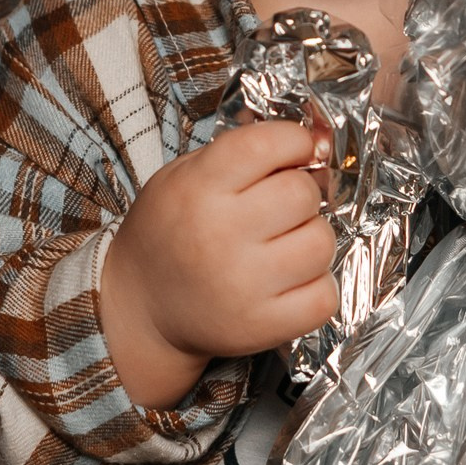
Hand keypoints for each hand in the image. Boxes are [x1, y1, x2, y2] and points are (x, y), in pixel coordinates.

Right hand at [97, 119, 338, 407]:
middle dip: (301, 193)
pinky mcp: (261, 326)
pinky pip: (324, 297)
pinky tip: (290, 281)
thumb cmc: (171, 233)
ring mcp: (242, 284)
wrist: (142, 308)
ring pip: (321, 243)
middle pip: (302, 193)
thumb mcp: (184, 175)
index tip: (294, 150)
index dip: (293, 141)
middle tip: (280, 207)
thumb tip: (315, 138)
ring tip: (284, 245)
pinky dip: (316, 287)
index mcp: (197, 188)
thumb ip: (241, 152)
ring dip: (311, 239)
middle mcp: (219, 234)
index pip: (265, 145)